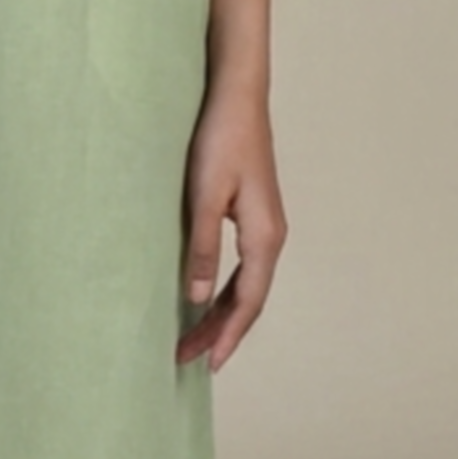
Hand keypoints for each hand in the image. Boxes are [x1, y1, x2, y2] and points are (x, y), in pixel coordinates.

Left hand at [176, 81, 285, 371]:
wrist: (237, 94)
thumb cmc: (220, 139)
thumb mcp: (204, 195)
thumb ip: (201, 247)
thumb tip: (194, 298)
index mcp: (264, 237)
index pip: (247, 302)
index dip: (226, 335)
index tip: (206, 363)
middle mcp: (271, 236)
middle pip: (248, 299)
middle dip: (219, 331)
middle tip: (187, 357)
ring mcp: (264, 225)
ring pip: (245, 284)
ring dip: (220, 312)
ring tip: (193, 336)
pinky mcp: (252, 213)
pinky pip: (242, 266)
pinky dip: (223, 288)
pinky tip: (204, 295)